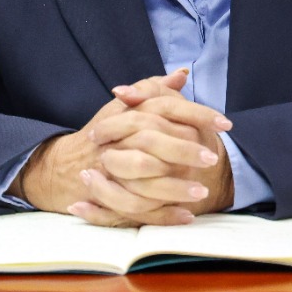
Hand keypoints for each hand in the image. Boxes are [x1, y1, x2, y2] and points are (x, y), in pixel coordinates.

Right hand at [12, 71, 232, 225]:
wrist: (67, 166)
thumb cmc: (104, 134)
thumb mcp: (126, 107)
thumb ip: (154, 91)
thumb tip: (181, 74)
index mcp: (127, 116)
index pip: (165, 109)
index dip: (197, 115)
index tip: (225, 123)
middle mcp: (117, 142)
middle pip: (153, 144)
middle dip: (185, 153)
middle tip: (212, 159)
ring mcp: (112, 173)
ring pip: (144, 182)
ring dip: (175, 189)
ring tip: (202, 193)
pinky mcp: (111, 198)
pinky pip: (138, 211)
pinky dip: (163, 216)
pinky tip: (186, 216)